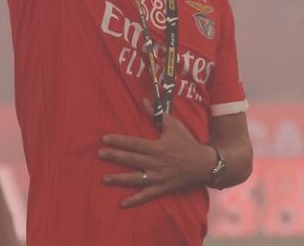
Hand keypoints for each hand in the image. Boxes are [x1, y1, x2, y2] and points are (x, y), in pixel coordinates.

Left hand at [98, 105, 215, 207]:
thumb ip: (156, 114)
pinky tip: (122, 203)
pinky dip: (135, 200)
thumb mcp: (173, 125)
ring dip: (119, 179)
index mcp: (156, 147)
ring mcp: (158, 177)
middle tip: (99, 155)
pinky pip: (147, 195)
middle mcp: (155, 162)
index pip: (133, 143)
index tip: (104, 139)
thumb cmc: (187, 142)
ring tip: (104, 178)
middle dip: (114, 157)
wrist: (203, 163)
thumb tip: (144, 100)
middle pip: (131, 159)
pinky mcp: (162, 188)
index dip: (118, 141)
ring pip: (135, 179)